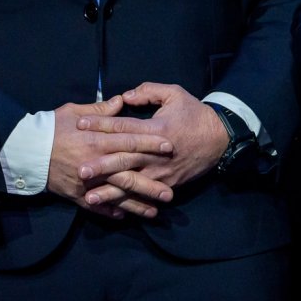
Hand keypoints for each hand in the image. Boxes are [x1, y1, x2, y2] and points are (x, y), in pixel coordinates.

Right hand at [47, 99, 174, 219]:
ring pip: (117, 194)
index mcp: (97, 140)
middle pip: (128, 173)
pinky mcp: (77, 194)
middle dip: (150, 183)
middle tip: (170, 191)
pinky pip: (97, 205)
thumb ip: (100, 110)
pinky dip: (110, 211)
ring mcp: (87, 182)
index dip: (150, 143)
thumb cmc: (51, 128)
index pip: (130, 141)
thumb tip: (121, 102)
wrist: (26, 151)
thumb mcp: (74, 112)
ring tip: (155, 211)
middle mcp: (96, 162)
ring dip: (136, 204)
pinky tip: (125, 216)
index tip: (169, 146)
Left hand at [75, 83, 226, 209]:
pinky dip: (129, 203)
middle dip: (100, 165)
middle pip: (124, 159)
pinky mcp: (167, 185)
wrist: (220, 139)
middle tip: (79, 169)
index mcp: (156, 129)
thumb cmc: (195, 114)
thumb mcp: (174, 94)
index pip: (123, 127)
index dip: (101, 125)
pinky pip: (145, 195)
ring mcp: (162, 172)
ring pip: (132, 183)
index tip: (80, 124)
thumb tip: (124, 97)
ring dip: (110, 191)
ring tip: (89, 196)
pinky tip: (113, 208)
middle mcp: (156, 153)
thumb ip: (148, 92)